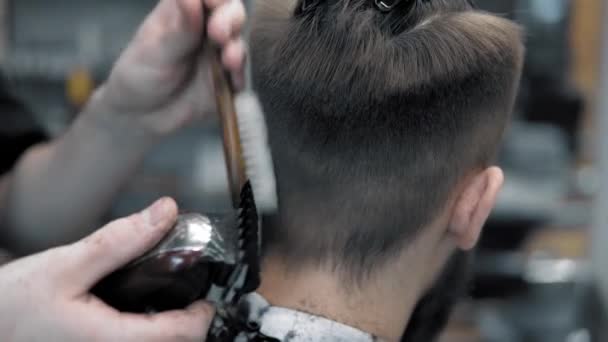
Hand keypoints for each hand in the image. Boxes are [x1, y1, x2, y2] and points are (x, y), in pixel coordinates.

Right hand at [0, 198, 214, 341]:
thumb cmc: (9, 307)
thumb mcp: (66, 265)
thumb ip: (119, 241)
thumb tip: (164, 213)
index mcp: (110, 341)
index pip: (181, 335)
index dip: (202, 314)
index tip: (205, 296)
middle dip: (187, 323)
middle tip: (187, 296)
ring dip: (166, 331)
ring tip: (162, 304)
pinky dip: (143, 334)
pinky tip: (132, 316)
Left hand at [94, 0, 246, 136]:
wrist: (142, 117)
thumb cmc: (140, 75)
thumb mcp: (155, 52)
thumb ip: (180, 29)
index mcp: (184, 11)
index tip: (213, 4)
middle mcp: (206, 28)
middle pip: (231, 12)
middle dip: (230, 19)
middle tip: (218, 33)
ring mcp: (219, 53)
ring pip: (239, 42)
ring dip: (236, 48)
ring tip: (228, 59)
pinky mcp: (227, 79)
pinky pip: (241, 74)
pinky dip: (240, 75)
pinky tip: (232, 79)